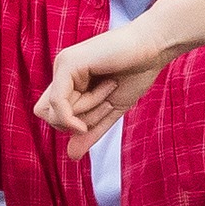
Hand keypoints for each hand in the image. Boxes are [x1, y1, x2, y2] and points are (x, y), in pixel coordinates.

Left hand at [34, 17, 174, 159]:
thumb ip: (90, 131)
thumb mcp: (110, 110)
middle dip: (81, 120)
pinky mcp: (68, 63)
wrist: (154, 49)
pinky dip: (82, 108)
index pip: (51, 116)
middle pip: (50, 118)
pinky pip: (59, 103)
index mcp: (68, 81)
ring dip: (89, 109)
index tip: (101, 115)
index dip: (71, 125)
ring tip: (111, 85)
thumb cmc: (135, 74)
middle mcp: (60, 72)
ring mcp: (62, 65)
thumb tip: (71, 156)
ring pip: (57, 112)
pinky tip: (106, 94)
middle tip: (107, 98)